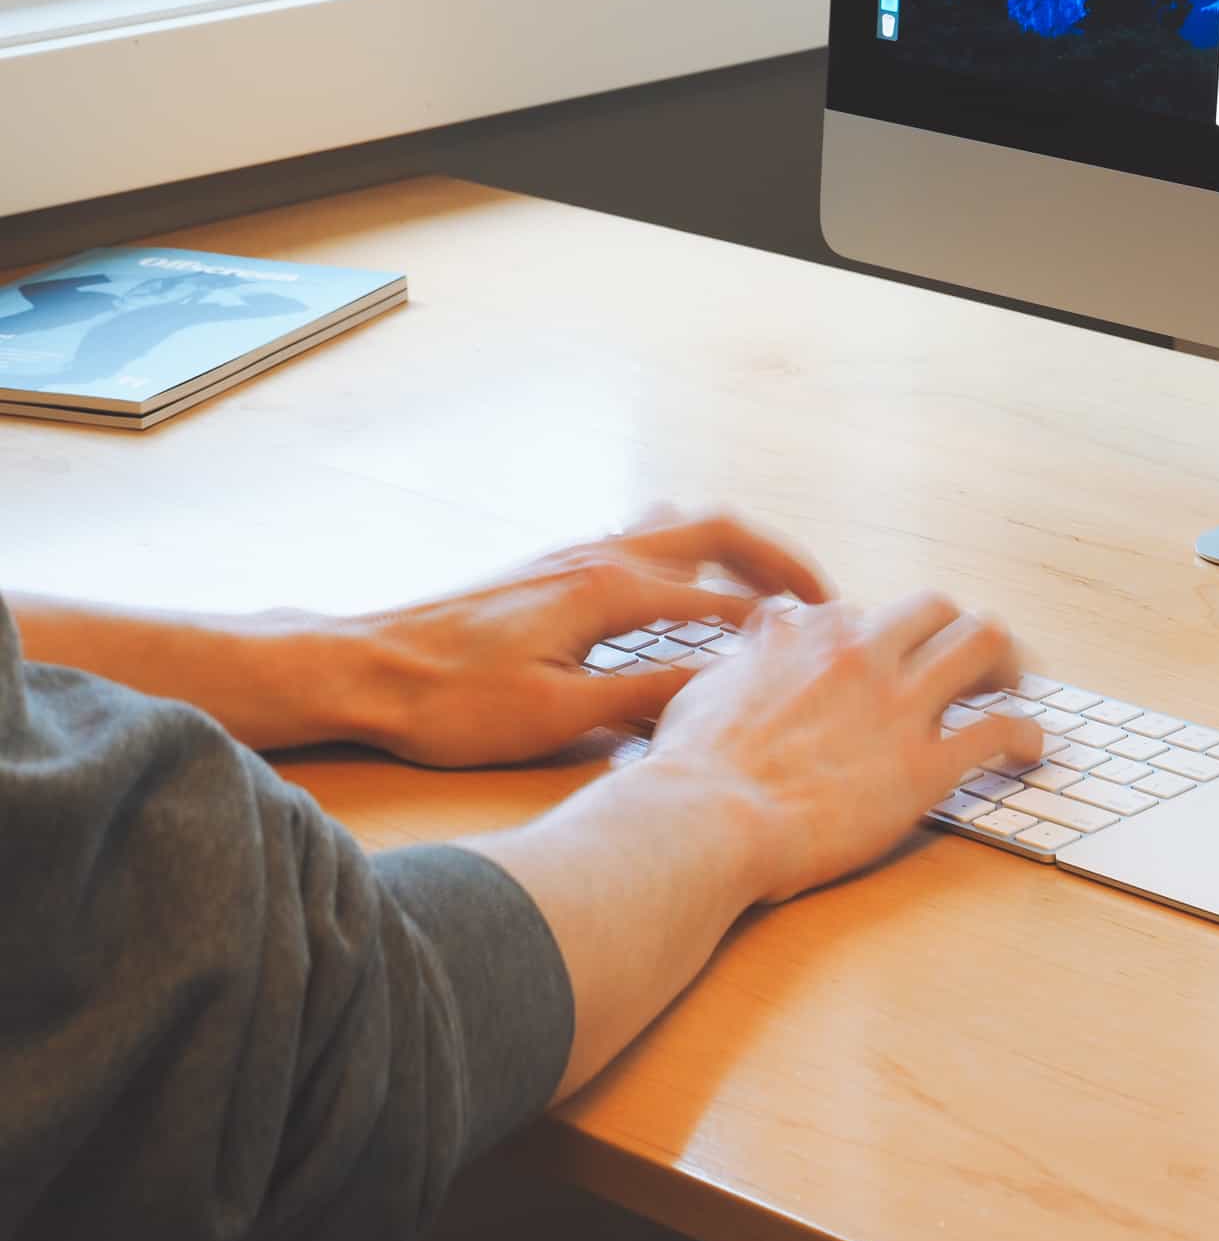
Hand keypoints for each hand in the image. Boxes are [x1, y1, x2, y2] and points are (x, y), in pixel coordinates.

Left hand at [351, 508, 829, 766]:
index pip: (724, 598)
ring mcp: (573, 553)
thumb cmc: (451, 702)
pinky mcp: (552, 566)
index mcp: (609, 590)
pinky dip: (688, 552)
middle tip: (825, 594)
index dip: (783, 623)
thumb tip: (720, 693)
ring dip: (732, 546)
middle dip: (777, 557)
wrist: (363, 668)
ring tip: (769, 586)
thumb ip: (646, 699)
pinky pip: (643, 537)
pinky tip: (688, 588)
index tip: (833, 642)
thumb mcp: (558, 716)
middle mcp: (598, 555)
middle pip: (714, 530)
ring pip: (676, 524)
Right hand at [645, 591, 1045, 902]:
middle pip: (936, 609)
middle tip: (967, 663)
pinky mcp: (925, 766)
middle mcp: (862, 655)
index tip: (881, 665)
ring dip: (1006, 662)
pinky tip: (1029, 749)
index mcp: (809, 636)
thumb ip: (749, 656)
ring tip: (1012, 685)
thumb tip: (764, 631)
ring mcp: (899, 707)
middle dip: (956, 629)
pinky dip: (1025, 735)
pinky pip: (999, 731)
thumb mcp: (708, 686)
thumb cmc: (693, 766)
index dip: (877, 641)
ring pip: (983, 644)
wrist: (706, 818)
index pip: (862, 615)